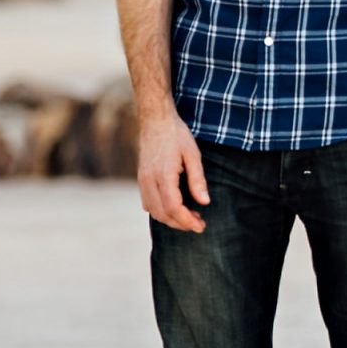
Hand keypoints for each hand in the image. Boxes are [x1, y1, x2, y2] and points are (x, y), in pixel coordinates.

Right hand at [138, 111, 210, 230]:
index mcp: (163, 175)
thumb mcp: (193, 155)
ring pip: (154, 212)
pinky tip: (176, 208)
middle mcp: (149, 180)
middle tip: (199, 223)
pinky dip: (161, 212)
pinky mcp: (141, 179)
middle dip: (181, 224)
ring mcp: (142, 180)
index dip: (187, 221)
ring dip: (171, 219)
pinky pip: (148, 204)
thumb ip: (198, 180)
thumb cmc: (177, 135)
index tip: (201, 226)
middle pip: (163, 214)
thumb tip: (205, 202)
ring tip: (190, 217)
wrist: (155, 121)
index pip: (173, 207)